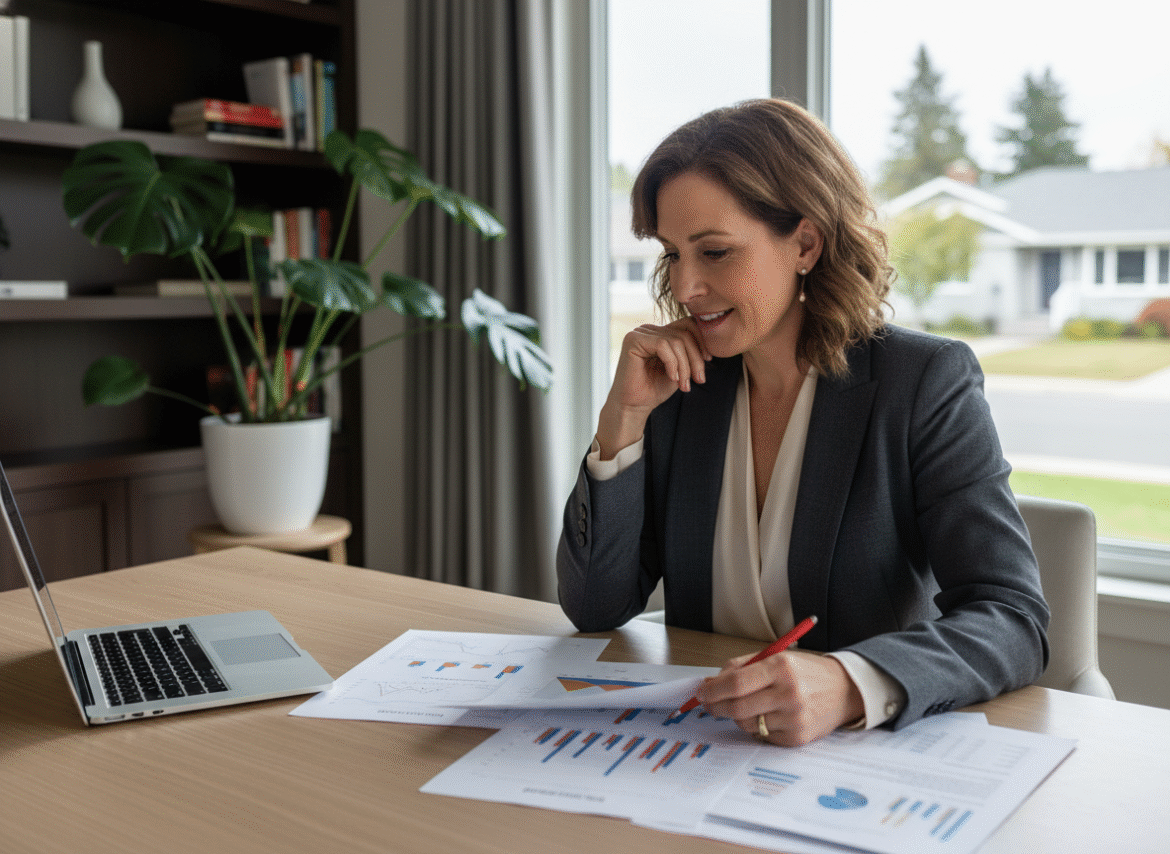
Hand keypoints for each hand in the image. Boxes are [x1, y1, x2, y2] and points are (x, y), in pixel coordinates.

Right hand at [595, 319, 710, 458]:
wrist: (634, 407)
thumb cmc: (655, 390)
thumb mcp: (680, 368)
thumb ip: (690, 352)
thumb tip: (713, 341)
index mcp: (659, 333)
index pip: (688, 325)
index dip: (702, 342)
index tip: (708, 362)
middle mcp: (649, 330)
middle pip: (684, 332)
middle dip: (695, 358)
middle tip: (698, 380)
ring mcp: (639, 333)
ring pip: (676, 340)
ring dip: (685, 365)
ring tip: (684, 384)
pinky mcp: (633, 340)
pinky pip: (663, 345)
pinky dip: (672, 363)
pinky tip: (672, 378)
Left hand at [696, 650, 864, 746]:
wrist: (843, 690)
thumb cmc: (805, 672)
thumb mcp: (776, 658)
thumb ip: (741, 667)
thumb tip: (710, 683)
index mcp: (781, 667)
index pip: (736, 682)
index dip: (713, 689)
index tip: (701, 691)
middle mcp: (789, 693)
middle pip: (737, 707)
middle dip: (716, 707)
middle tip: (709, 704)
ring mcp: (794, 718)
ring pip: (747, 723)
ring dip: (737, 716)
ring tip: (746, 705)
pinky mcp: (796, 738)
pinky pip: (762, 736)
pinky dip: (757, 726)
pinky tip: (766, 715)